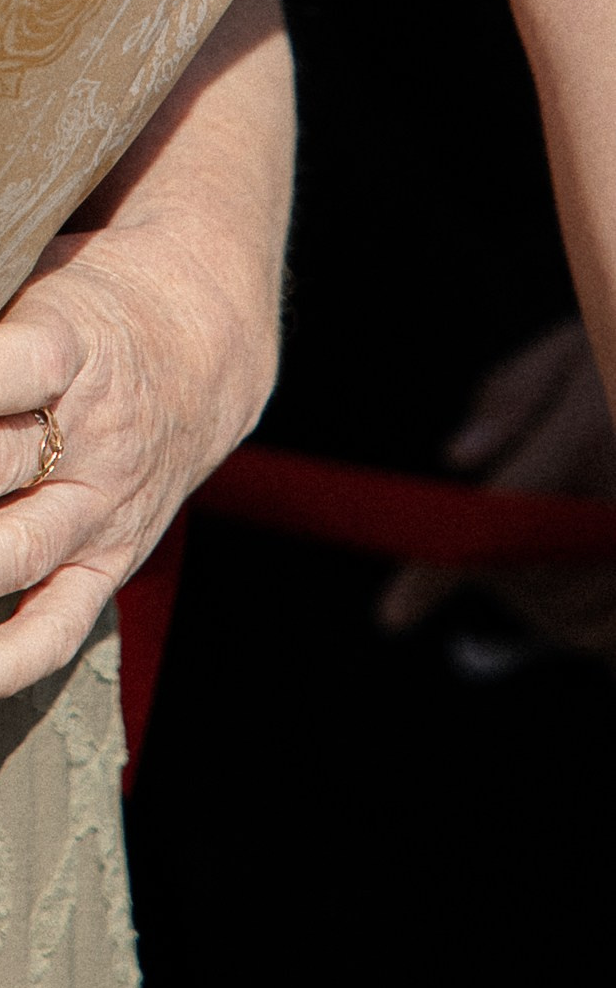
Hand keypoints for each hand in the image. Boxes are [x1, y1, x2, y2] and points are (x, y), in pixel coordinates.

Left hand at [0, 206, 275, 708]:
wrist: (199, 346)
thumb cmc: (79, 299)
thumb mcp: (35, 270)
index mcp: (73, 343)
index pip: (16, 363)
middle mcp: (92, 433)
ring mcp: (102, 507)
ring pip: (17, 548)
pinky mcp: (109, 563)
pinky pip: (60, 623)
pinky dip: (5, 660)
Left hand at [381, 314, 615, 658]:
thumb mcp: (568, 353)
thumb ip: (511, 397)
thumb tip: (458, 456)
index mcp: (589, 435)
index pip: (499, 518)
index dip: (441, 574)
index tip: (391, 616)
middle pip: (525, 576)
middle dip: (488, 566)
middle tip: (483, 529)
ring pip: (566, 617)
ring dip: (532, 599)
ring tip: (539, 541)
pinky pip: (602, 634)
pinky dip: (578, 622)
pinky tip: (569, 574)